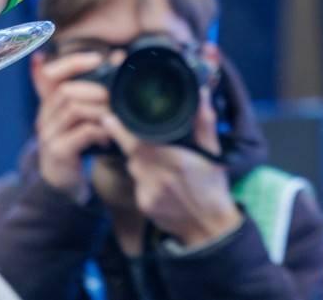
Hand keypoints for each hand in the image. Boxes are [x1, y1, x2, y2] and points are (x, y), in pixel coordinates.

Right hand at [33, 50, 112, 200]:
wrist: (62, 181)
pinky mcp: (58, 151)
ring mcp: (48, 134)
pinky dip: (99, 131)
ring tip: (113, 117)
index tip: (98, 59)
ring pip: (73, 110)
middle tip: (113, 96)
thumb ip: (96, 87)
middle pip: (65, 90)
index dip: (73, 62)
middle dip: (94, 89)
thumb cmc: (77, 141)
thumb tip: (119, 56)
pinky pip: (81, 133)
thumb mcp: (83, 113)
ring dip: (99, 110)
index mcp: (49, 102)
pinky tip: (107, 138)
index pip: (51, 74)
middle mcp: (44, 115)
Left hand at [101, 85, 241, 249]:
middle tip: (124, 127)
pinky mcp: (144, 205)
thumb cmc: (213, 187)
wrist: (210, 227)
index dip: (120, 129)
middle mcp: (157, 176)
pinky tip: (159, 178)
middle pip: (131, 152)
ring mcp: (148, 193)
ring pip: (133, 167)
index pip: (137, 140)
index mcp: (174, 160)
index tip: (109, 117)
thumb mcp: (213, 152)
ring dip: (139, 158)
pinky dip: (144, 177)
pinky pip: (137, 183)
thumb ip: (204, 122)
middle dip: (127, 140)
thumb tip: (201, 94)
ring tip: (155, 156)